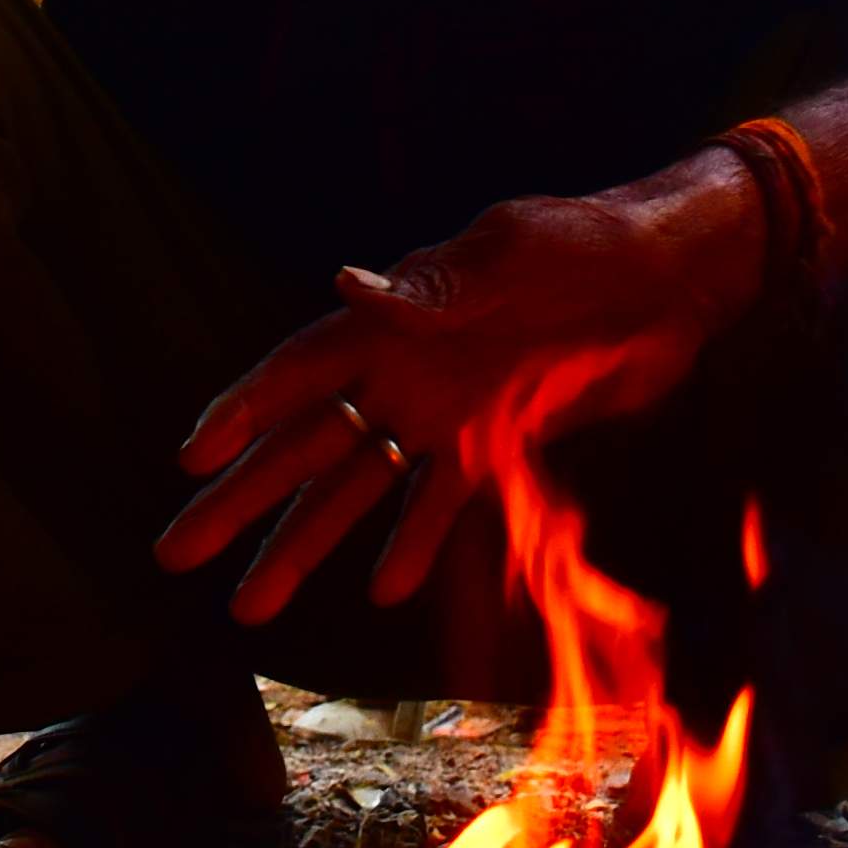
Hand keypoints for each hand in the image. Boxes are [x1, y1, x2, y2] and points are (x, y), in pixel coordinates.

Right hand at [159, 156, 772, 622]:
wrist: (671, 277)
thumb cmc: (586, 242)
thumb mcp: (512, 253)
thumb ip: (434, 287)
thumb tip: (345, 287)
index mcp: (396, 317)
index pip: (300, 369)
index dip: (243, 412)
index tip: (190, 459)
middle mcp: (406, 370)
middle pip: (306, 446)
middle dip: (240, 502)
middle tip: (175, 554)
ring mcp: (448, 414)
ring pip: (357, 491)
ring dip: (305, 545)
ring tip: (251, 604)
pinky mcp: (500, 446)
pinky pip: (442, 506)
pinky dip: (413, 545)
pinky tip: (382, 588)